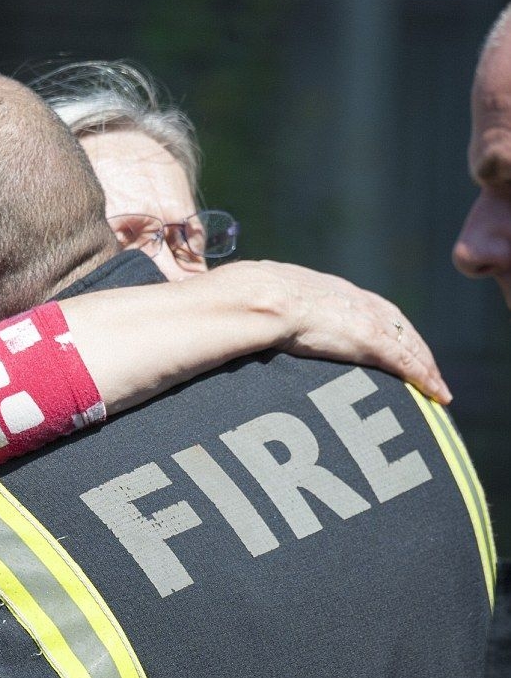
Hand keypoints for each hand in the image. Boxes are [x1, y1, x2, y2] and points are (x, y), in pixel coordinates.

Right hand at [250, 260, 451, 402]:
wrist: (257, 298)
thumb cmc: (248, 299)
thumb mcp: (261, 298)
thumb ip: (266, 308)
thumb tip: (246, 323)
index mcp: (327, 288)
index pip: (366, 306)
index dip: (384, 324)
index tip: (391, 339)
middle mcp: (354, 299)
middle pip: (396, 323)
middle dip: (414, 345)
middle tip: (426, 368)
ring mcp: (363, 318)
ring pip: (408, 344)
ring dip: (426, 366)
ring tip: (437, 388)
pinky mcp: (368, 339)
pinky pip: (406, 362)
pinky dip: (425, 378)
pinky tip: (437, 395)